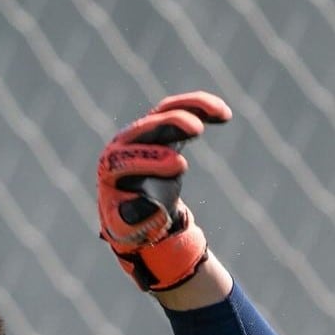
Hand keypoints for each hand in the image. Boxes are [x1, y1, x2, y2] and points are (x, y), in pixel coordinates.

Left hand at [96, 91, 230, 290]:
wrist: (132, 210)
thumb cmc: (128, 220)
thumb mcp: (127, 227)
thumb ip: (133, 218)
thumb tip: (150, 204)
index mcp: (109, 168)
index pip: (123, 160)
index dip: (149, 160)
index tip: (179, 165)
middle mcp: (122, 145)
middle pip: (143, 128)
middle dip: (169, 125)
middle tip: (197, 130)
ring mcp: (141, 133)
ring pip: (163, 112)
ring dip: (190, 108)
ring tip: (218, 112)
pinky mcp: (160, 126)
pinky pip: (179, 109)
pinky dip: (201, 107)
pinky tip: (224, 114)